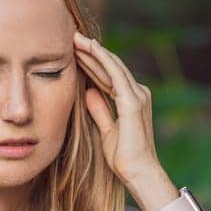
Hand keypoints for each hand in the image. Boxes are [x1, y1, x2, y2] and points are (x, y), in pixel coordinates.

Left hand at [74, 31, 158, 184]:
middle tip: (71, 36)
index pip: (109, 75)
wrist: (139, 173)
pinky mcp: (133, 103)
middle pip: (110, 66)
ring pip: (112, 66)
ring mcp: (138, 96)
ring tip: (75, 38)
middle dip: (90, 51)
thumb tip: (89, 92)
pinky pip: (116, 75)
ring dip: (93, 51)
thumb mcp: (107, 131)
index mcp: (132, 100)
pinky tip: (91, 48)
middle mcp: (138, 93)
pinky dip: (103, 59)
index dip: (91, 62)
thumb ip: (100, 110)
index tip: (74, 52)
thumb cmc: (125, 158)